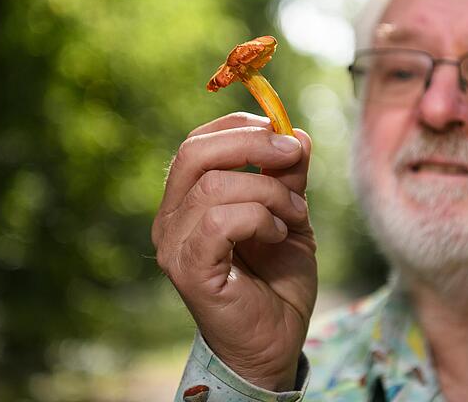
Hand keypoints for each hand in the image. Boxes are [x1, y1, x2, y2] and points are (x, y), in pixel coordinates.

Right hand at [152, 112, 316, 391]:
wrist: (278, 340)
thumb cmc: (278, 279)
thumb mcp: (289, 213)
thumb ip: (287, 176)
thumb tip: (296, 133)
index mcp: (188, 200)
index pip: (197, 143)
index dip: (241, 127)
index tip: (286, 135)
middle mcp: (171, 219)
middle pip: (194, 153)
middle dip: (253, 144)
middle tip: (294, 155)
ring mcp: (174, 246)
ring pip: (214, 186)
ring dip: (269, 192)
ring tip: (294, 214)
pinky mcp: (188, 270)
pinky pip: (219, 222)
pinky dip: (257, 218)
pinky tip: (276, 233)